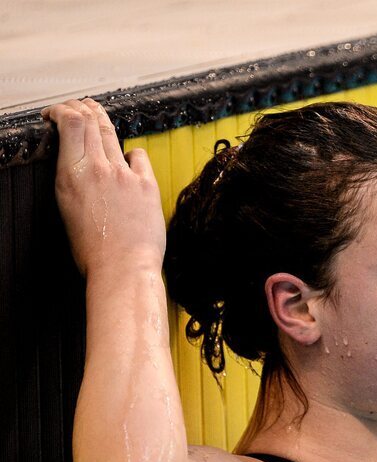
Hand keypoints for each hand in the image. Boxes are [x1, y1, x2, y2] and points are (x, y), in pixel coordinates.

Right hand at [41, 98, 164, 277]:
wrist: (123, 268)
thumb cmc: (93, 250)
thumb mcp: (66, 208)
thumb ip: (72, 180)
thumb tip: (76, 164)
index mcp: (71, 175)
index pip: (70, 123)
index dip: (63, 110)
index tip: (57, 113)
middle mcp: (98, 169)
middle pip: (91, 120)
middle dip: (82, 107)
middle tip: (79, 105)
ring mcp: (125, 175)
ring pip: (113, 134)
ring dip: (103, 121)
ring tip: (98, 116)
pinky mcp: (147, 185)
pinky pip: (138, 156)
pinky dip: (132, 154)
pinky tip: (130, 158)